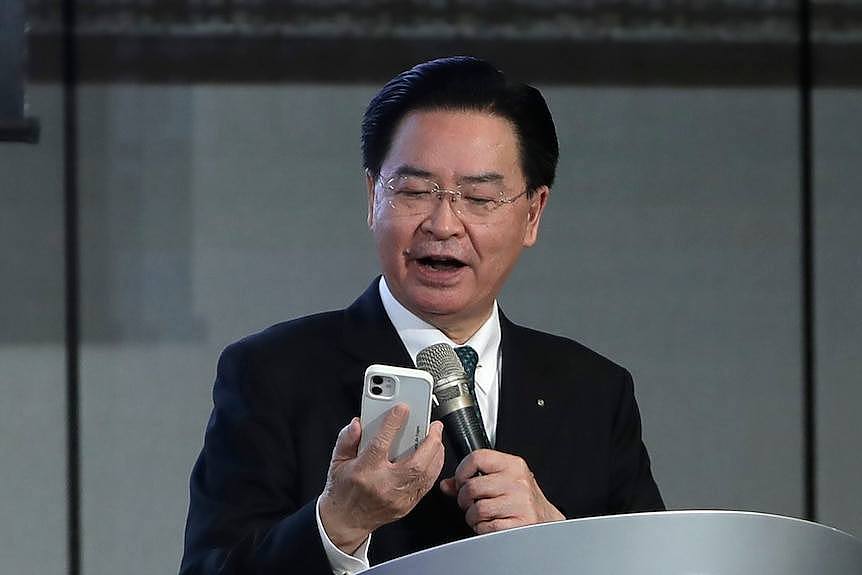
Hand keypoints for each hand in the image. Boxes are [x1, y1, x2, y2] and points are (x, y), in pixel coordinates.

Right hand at [319, 404, 444, 553]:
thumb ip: (346, 439)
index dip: (393, 423)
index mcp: (364, 471)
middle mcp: (384, 485)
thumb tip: (357, 424)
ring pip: (425, 474)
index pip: (381, 443)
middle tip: (434, 426)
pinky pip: (426, 485)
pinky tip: (434, 457)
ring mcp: (398, 497)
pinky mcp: (407, 505)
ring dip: (436, 453)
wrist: (345, 521)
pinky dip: (434, 468)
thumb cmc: (342, 490)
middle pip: (414, 462)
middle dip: (430, 441)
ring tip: (436, 438)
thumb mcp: (337, 461)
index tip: (402, 409)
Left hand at [439, 449, 563, 534]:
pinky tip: (490, 525)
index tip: (460, 482)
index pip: (477, 457)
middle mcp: (518, 482)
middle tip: (470, 504)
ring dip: (472, 517)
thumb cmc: (522, 500)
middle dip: (464, 499)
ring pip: (477, 509)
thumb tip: (447, 485)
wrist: (548, 522)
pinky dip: (482, 529)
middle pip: (472, 486)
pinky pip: (487, 527)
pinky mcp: (520, 524)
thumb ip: (474, 478)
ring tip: (481, 516)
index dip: (461, 471)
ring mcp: (520, 503)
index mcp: (513, 465)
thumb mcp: (503, 480)